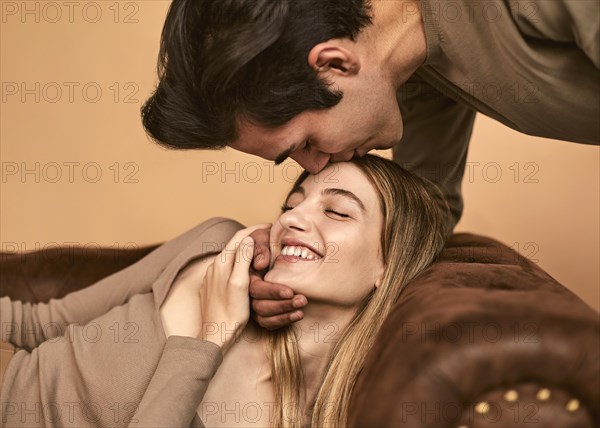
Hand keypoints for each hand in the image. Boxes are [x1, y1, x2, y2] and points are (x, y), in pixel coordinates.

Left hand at [198, 224, 268, 353]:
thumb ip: (242, 260)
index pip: (239, 238)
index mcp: (221, 264)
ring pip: (230, 258)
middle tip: (266, 236)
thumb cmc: (230, 313)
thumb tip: (248, 239)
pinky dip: (238, 264)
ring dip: (244, 251)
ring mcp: (211, 278)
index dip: (254, 229)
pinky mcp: (212, 288)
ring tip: (259, 250)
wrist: (215, 336)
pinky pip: (227, 269)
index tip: (269, 226)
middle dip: (250, 238)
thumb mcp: (240, 284)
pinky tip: (246, 270)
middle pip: (234, 246)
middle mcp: (213, 268)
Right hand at [248, 226, 307, 329]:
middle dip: (282, 305)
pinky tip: (297, 315)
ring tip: (301, 309)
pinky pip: (268, 323)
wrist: (267, 246)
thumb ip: (260, 247)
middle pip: (259, 307)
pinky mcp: (260, 311)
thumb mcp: (260, 238)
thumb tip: (260, 264)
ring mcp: (252, 303)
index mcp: (244, 276)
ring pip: (264, 318)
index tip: (290, 291)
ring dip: (284, 315)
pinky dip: (283, 321)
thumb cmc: (263, 240)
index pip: (255, 289)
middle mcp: (245, 292)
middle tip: (302, 300)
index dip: (272, 291)